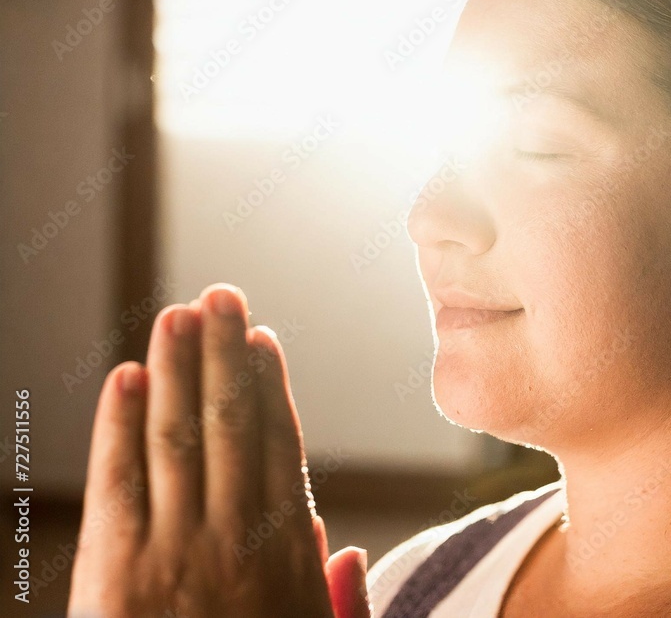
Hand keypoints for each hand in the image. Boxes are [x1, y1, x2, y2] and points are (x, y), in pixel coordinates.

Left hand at [67, 283, 369, 616]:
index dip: (270, 387)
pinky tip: (126, 377)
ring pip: (178, 435)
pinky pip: (118, 482)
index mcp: (286, 556)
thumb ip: (336, 603)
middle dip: (226, 353)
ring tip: (179, 313)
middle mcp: (236, 538)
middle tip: (223, 295)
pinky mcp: (115, 574)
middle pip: (231, 424)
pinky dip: (119, 426)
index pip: (278, 447)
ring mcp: (175, 551)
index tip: (264, 340)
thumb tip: (345, 549)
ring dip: (178, 367)